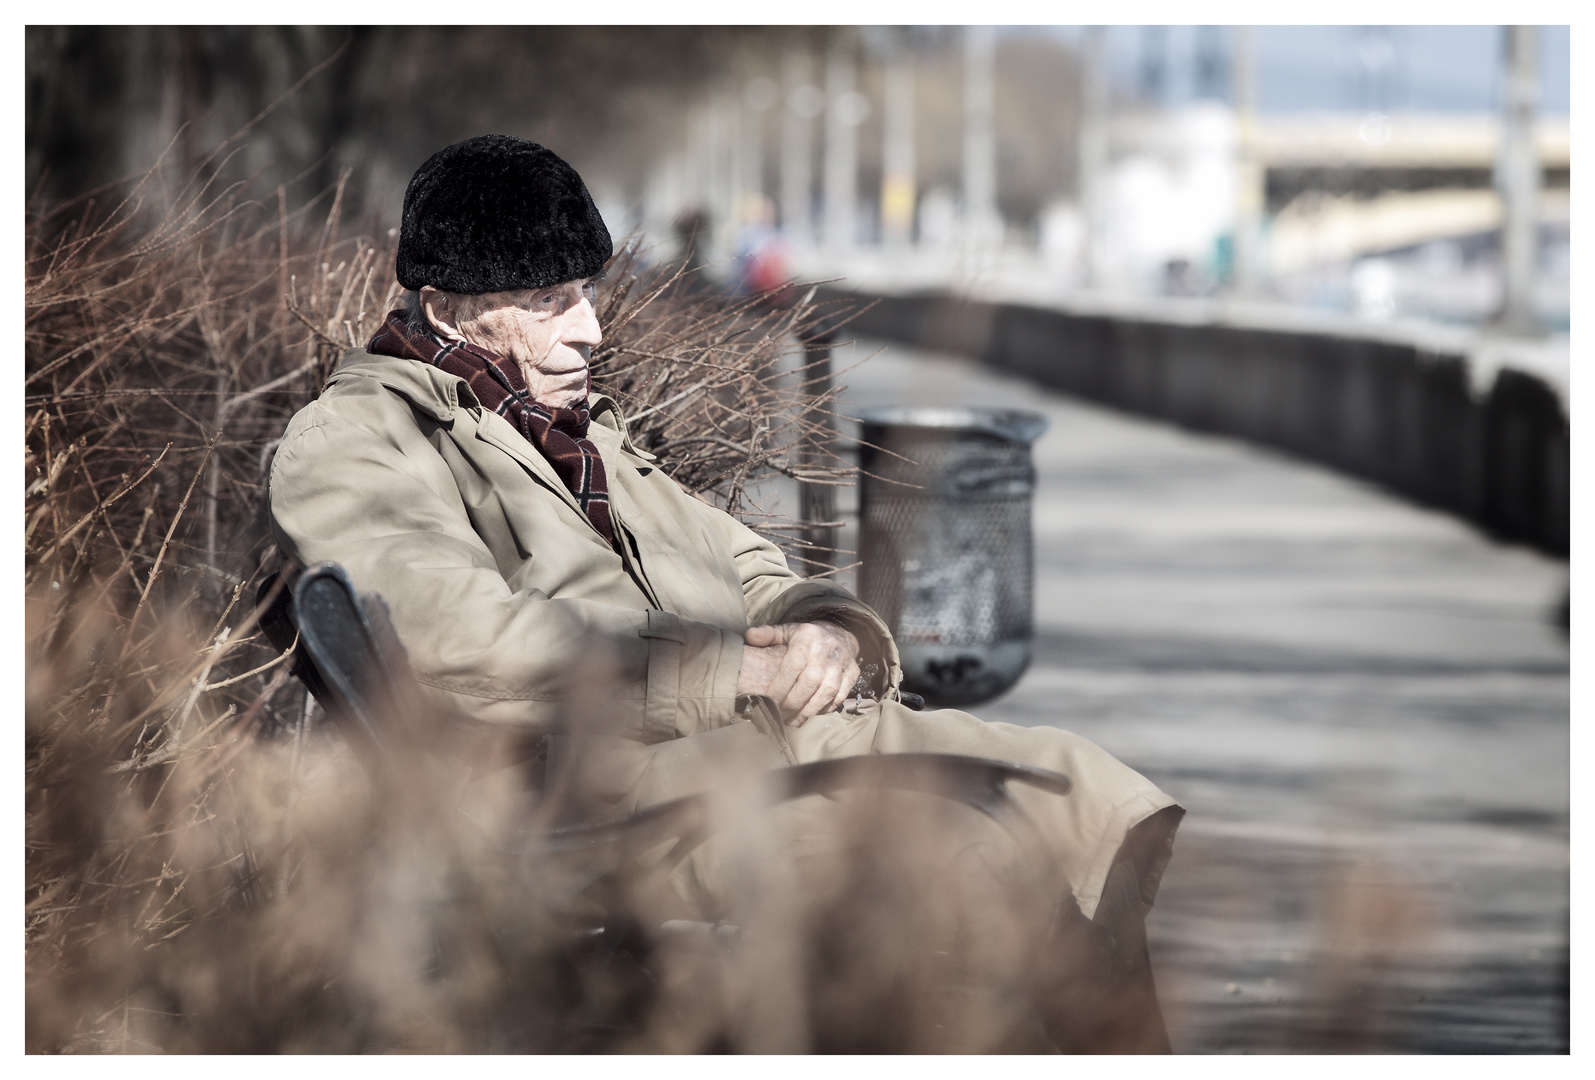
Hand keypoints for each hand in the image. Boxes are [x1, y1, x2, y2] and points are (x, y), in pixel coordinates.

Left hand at [736, 621, 860, 726]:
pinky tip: (811, 715)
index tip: (769, 702)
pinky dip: (825, 709)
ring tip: (794, 721)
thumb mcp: (787, 631)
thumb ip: (767, 635)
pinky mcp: (853, 674)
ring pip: (827, 692)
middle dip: (793, 703)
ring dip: (809, 711)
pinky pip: (839, 696)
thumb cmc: (806, 638)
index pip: (793, 666)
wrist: (839, 634)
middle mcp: (827, 650)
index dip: (781, 686)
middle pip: (810, 682)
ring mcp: (842, 663)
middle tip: (780, 717)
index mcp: (807, 638)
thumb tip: (749, 637)